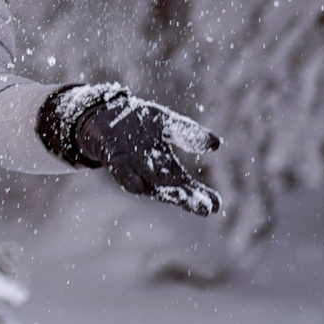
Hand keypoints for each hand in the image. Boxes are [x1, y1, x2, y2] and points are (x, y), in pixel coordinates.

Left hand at [40, 83, 222, 215]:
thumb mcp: (167, 124)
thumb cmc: (139, 122)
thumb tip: (217, 144)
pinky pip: (122, 175)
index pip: (189, 187)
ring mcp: (133, 170)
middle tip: (205, 208)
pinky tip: (139, 186)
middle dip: (188, 200)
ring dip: (164, 193)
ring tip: (183, 197)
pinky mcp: (114, 161)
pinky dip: (130, 180)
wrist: (105, 115)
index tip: (218, 204)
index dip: (203, 196)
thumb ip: (188, 133)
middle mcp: (152, 176)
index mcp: (169, 170)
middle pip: (173, 192)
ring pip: (151, 186)